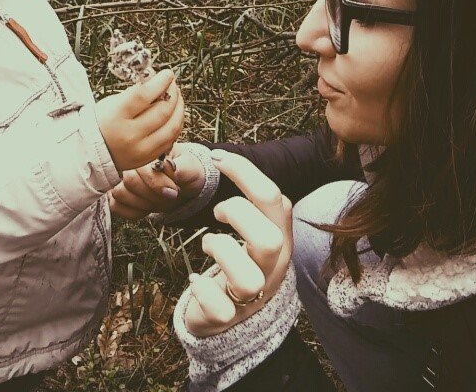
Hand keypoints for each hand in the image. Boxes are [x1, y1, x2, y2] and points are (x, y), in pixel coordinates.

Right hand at [96, 70, 183, 170]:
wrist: (93, 151)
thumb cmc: (103, 122)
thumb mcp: (111, 103)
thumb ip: (134, 93)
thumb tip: (158, 82)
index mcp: (116, 116)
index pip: (143, 95)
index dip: (160, 82)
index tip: (167, 74)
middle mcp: (129, 134)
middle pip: (162, 111)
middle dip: (173, 94)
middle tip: (172, 85)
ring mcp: (141, 148)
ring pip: (171, 127)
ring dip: (179, 109)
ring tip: (177, 98)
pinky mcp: (149, 157)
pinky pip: (171, 140)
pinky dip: (176, 124)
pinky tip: (174, 115)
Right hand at [109, 142, 205, 218]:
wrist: (185, 185)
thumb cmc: (186, 172)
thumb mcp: (190, 168)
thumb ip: (180, 168)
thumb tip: (169, 167)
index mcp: (145, 152)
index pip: (140, 169)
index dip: (156, 184)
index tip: (173, 191)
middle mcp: (129, 164)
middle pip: (129, 182)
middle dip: (152, 195)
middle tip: (168, 196)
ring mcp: (121, 180)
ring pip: (119, 194)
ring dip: (143, 203)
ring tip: (158, 201)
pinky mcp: (118, 197)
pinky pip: (115, 207)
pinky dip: (134, 212)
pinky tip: (147, 208)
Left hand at [184, 150, 292, 336]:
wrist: (231, 317)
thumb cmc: (238, 262)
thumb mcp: (250, 232)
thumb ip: (246, 204)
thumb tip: (218, 157)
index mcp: (280, 238)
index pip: (274, 199)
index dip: (245, 172)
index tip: (217, 158)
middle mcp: (273, 268)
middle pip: (269, 239)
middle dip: (237, 214)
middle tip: (217, 212)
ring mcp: (254, 296)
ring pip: (247, 279)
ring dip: (220, 252)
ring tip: (209, 244)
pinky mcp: (229, 317)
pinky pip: (219, 307)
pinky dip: (200, 288)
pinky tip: (195, 279)